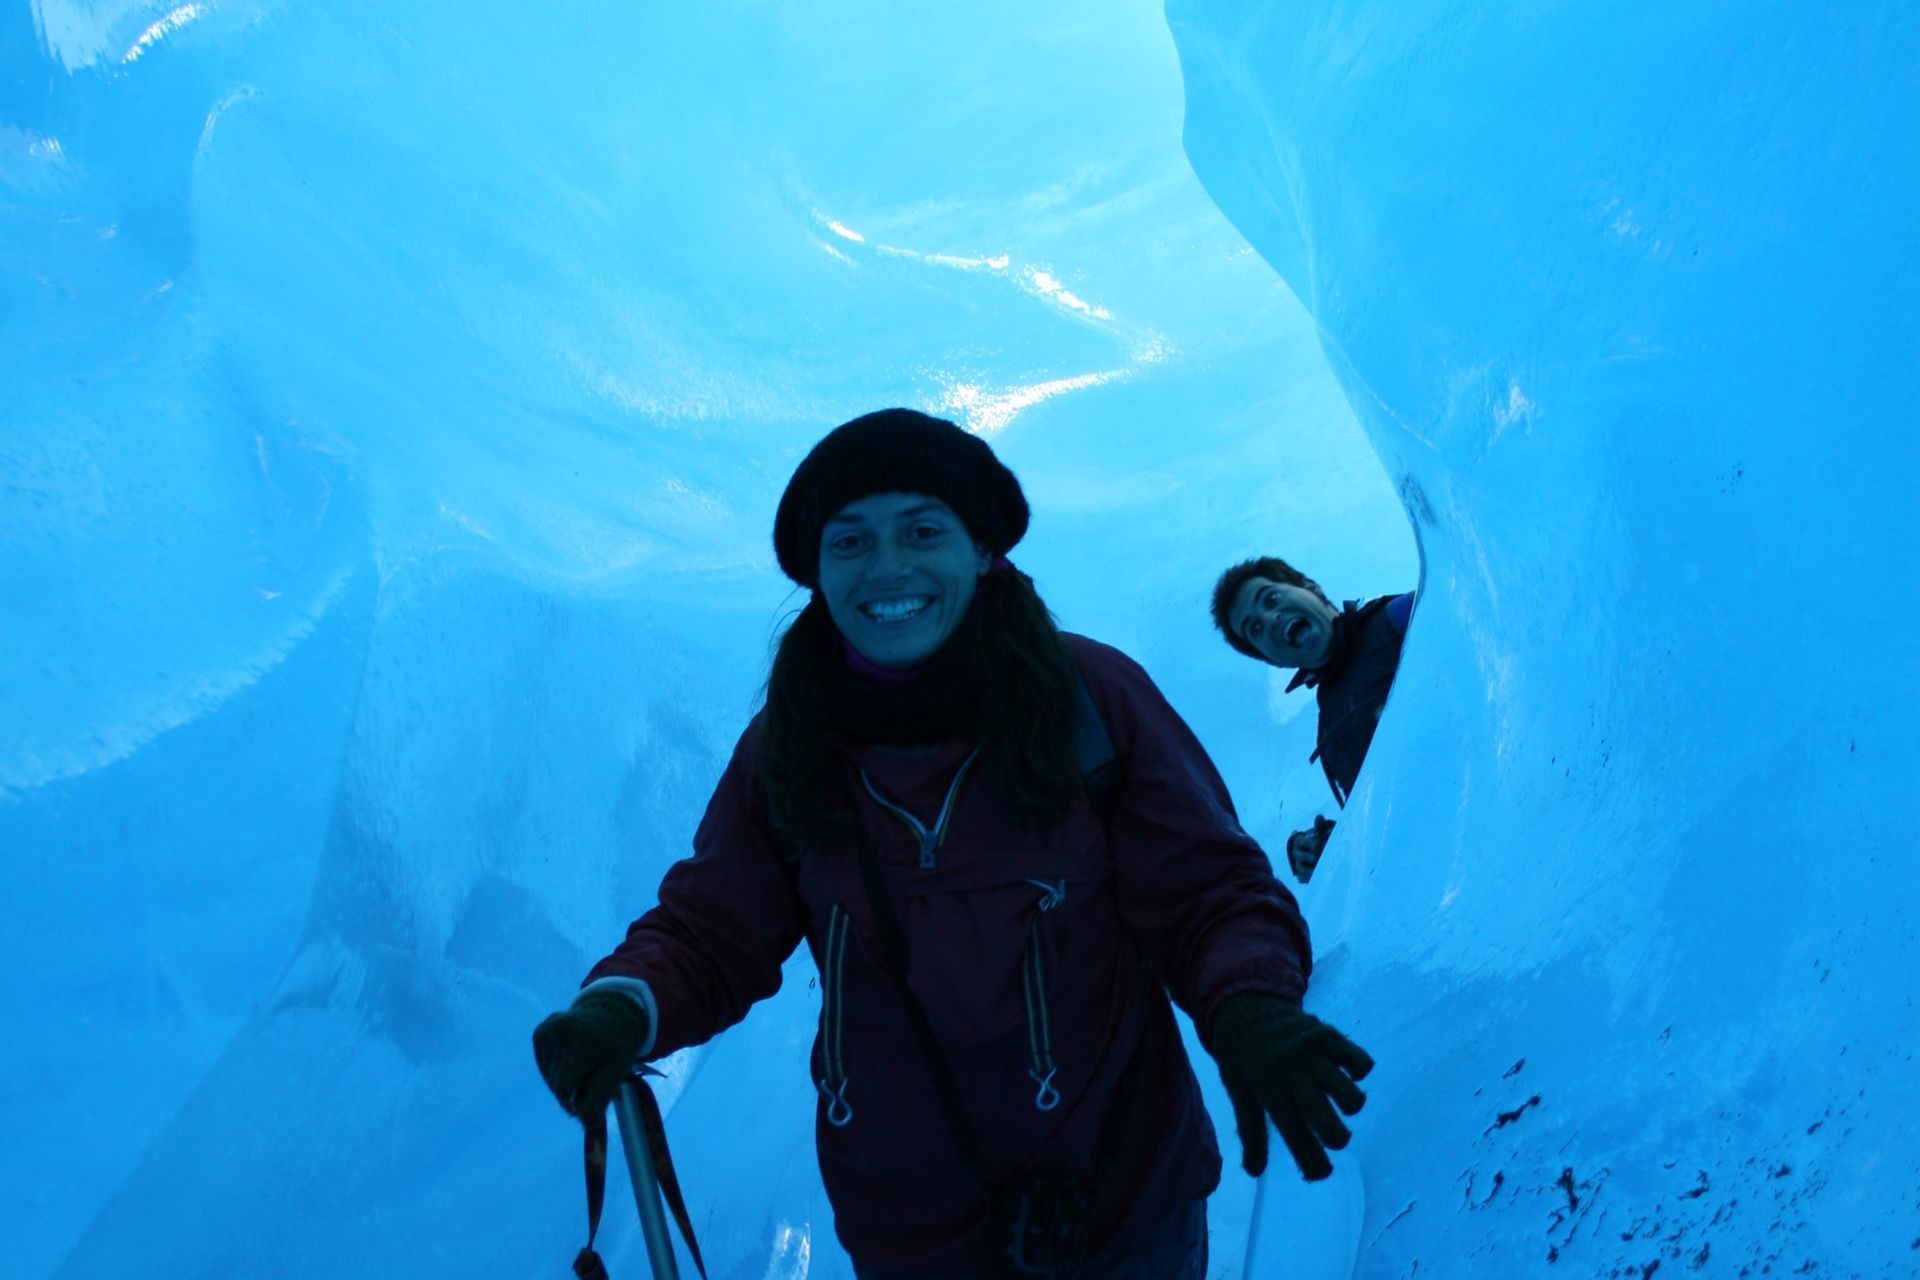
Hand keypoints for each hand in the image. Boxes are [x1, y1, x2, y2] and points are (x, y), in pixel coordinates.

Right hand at [532, 991, 651, 1119]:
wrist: (611, 1014)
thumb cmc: (616, 1046)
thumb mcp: (615, 1072)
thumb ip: (599, 1098)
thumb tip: (588, 1126)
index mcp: (579, 1039)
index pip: (565, 1087)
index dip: (577, 1100)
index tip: (590, 1099)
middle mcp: (557, 1031)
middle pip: (556, 1083)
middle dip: (572, 1091)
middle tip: (592, 1079)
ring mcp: (546, 1030)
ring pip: (549, 1077)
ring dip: (565, 1081)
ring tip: (585, 1066)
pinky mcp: (540, 1033)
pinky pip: (545, 1065)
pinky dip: (557, 1069)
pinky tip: (572, 1058)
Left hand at [1209, 992, 1372, 1179]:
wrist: (1244, 1004)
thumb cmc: (1241, 1057)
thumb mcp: (1239, 1093)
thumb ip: (1251, 1132)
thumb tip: (1254, 1172)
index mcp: (1269, 1090)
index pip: (1297, 1136)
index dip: (1313, 1162)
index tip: (1321, 1174)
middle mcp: (1294, 1073)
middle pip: (1329, 1122)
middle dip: (1337, 1139)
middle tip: (1333, 1137)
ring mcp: (1314, 1053)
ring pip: (1351, 1096)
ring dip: (1349, 1106)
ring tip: (1337, 1102)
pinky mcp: (1330, 1036)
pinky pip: (1361, 1062)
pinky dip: (1358, 1072)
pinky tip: (1343, 1072)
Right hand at [1285, 815, 1335, 882]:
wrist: (1319, 853)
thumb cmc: (1320, 840)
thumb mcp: (1321, 832)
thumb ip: (1320, 826)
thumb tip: (1319, 817)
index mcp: (1298, 841)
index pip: (1299, 841)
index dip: (1308, 843)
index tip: (1317, 844)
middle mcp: (1296, 854)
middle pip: (1299, 856)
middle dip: (1310, 857)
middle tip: (1319, 857)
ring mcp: (1298, 866)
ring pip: (1301, 868)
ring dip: (1311, 868)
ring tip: (1322, 869)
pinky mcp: (1301, 876)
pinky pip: (1302, 878)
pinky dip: (1310, 878)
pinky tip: (1319, 876)